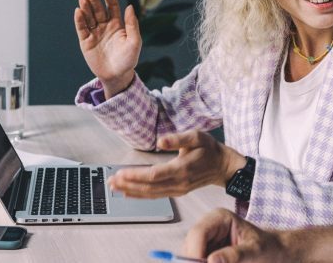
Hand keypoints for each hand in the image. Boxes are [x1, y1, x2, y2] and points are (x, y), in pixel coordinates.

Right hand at [74, 0, 140, 98]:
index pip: (112, 6)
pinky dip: (79, 20)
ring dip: (85, 7)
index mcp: (117, 24)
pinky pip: (82, 28)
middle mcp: (105, 26)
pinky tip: (78, 11)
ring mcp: (94, 33)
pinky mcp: (85, 41)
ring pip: (89, 17)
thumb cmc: (128, 60)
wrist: (117, 76)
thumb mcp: (135, 42)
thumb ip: (132, 25)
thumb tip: (130, 6)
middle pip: (98, 9)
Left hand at [107, 130, 246, 197]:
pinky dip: (140, 195)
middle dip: (127, 184)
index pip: (153, 175)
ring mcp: (178, 189)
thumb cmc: (209, 149)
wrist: (222, 165)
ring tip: (114, 187)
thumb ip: (178, 138)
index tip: (120, 173)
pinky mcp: (177, 191)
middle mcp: (179, 182)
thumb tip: (160, 140)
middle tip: (110, 181)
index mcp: (182, 168)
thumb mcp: (196, 136)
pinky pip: (156, 196)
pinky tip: (129, 192)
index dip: (135, 175)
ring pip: (151, 194)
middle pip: (148, 187)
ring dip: (131, 191)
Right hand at [183, 209, 291, 262]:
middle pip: (189, 246)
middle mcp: (209, 228)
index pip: (198, 233)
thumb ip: (235, 255)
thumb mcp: (256, 251)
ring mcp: (206, 242)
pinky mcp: (206, 254)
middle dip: (197, 262)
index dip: (195, 253)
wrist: (274, 252)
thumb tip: (212, 261)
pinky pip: (198, 262)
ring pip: (190, 258)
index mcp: (220, 218)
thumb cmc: (268, 247)